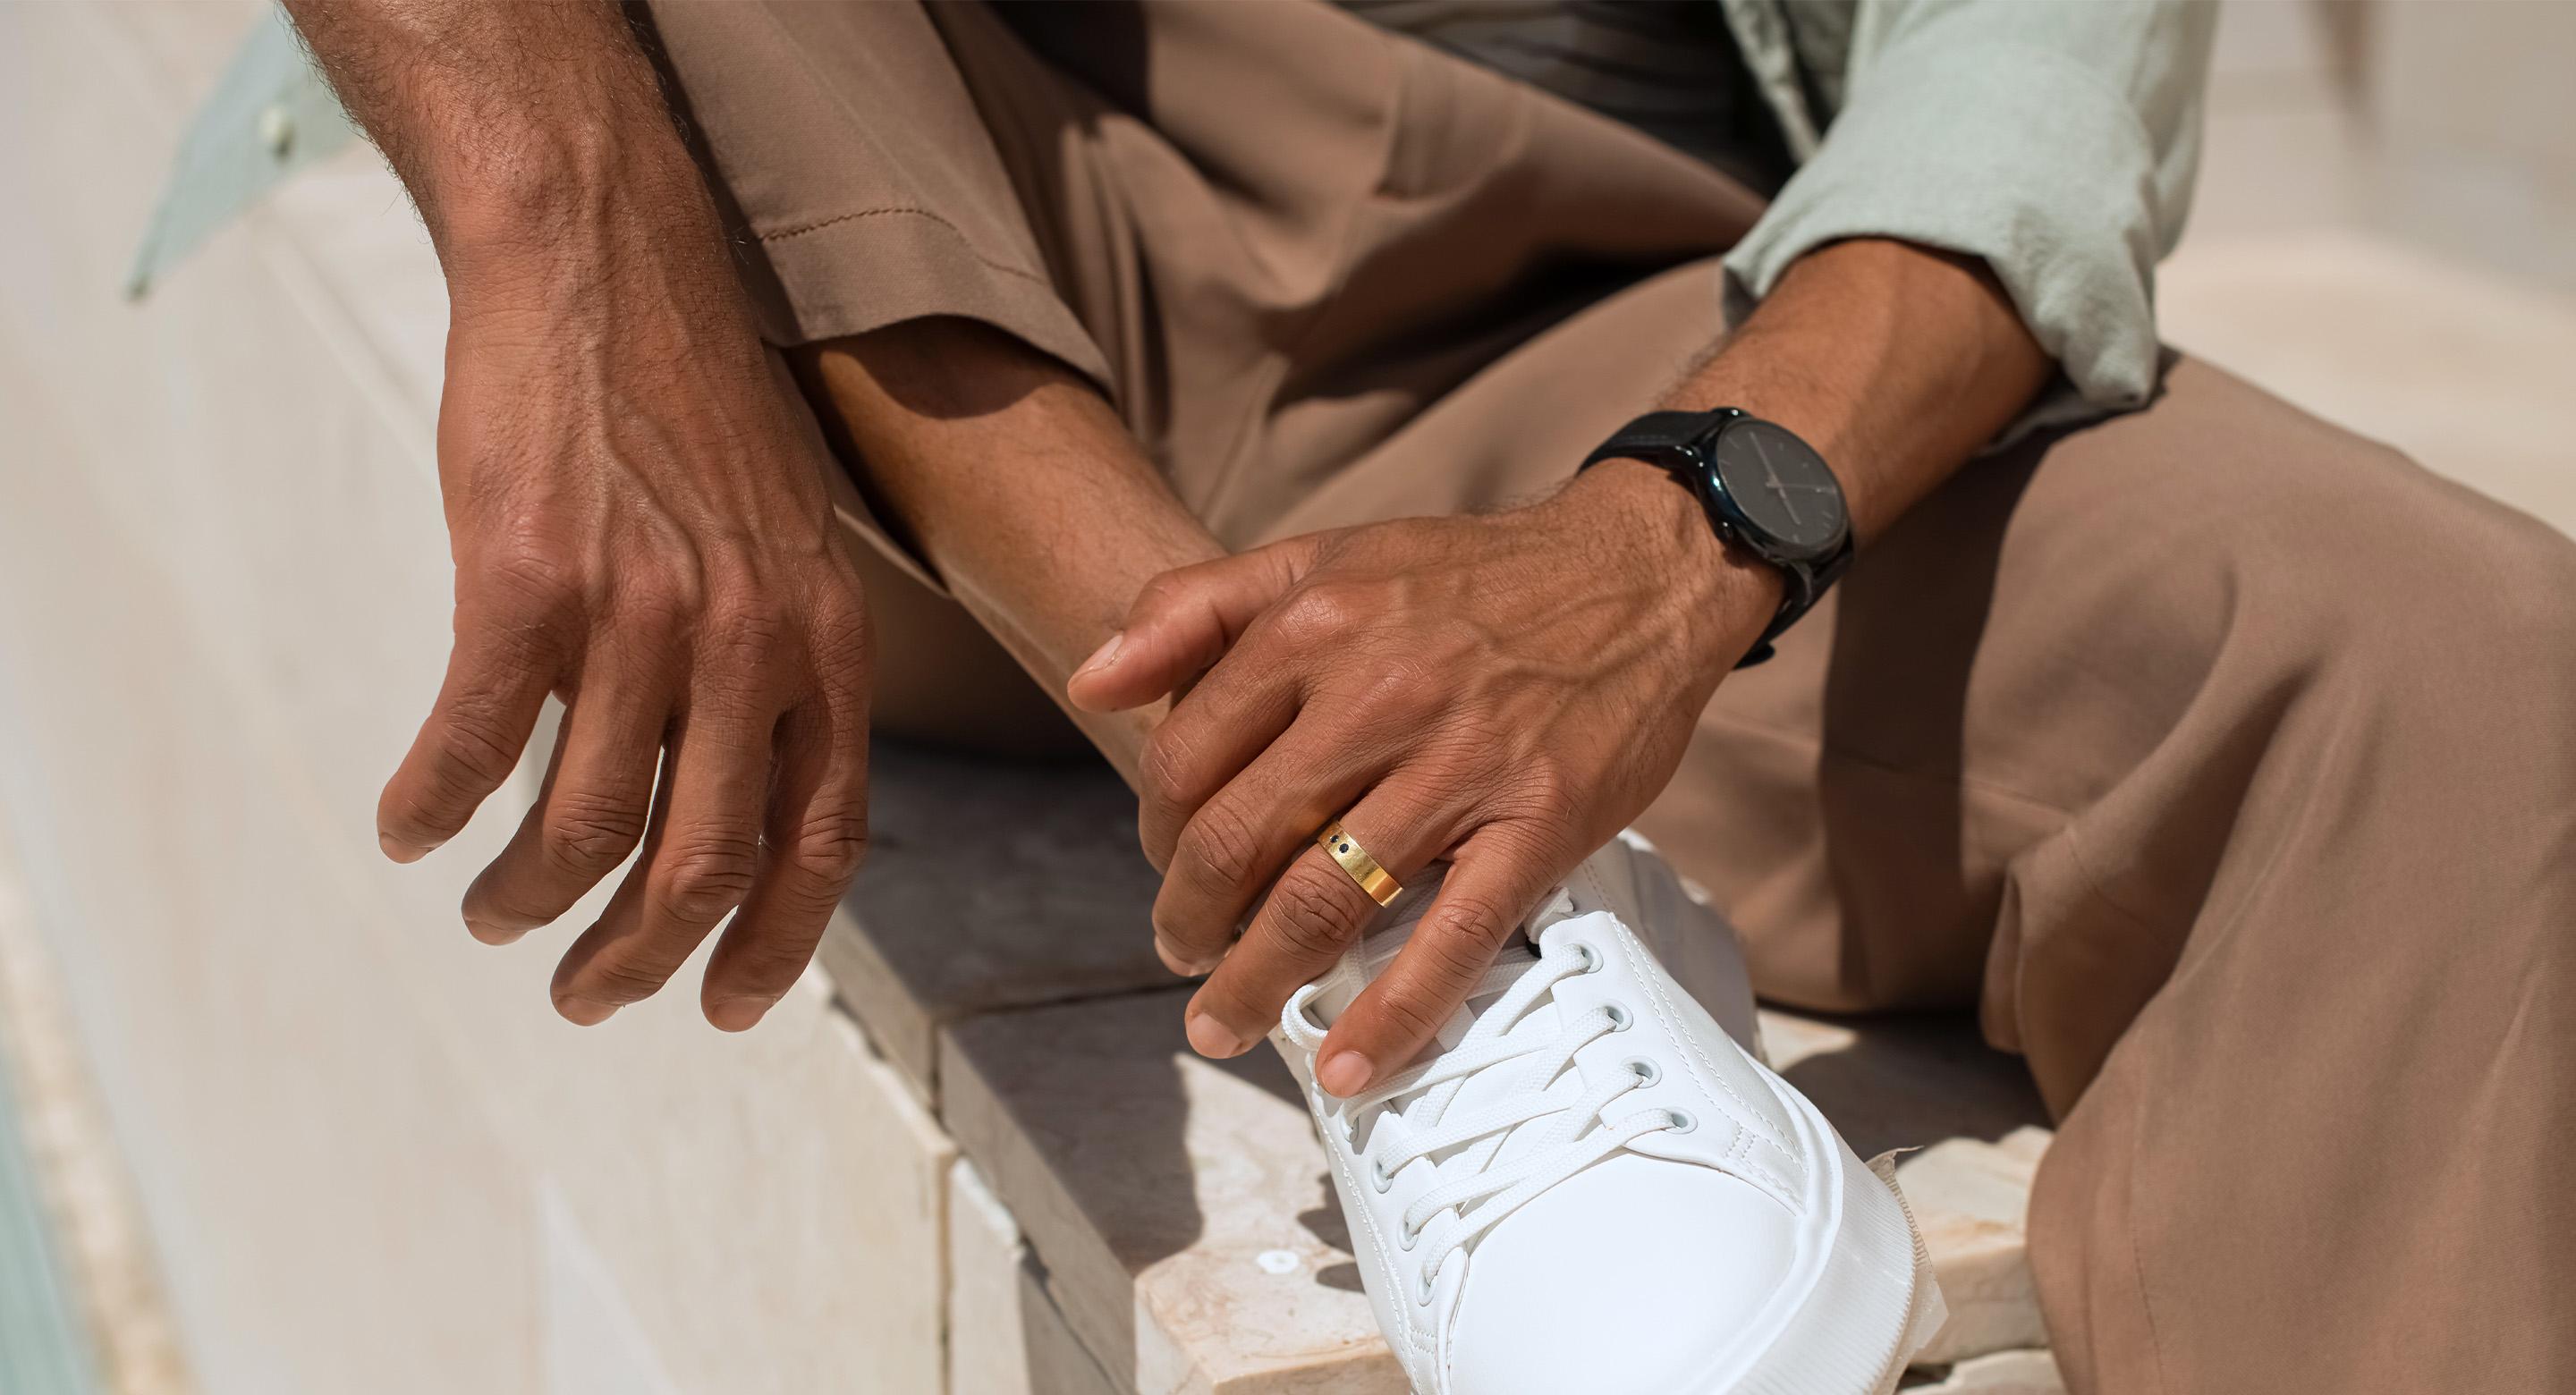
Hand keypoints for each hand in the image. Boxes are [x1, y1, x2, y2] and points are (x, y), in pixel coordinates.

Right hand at [379, 187, 872, 1030]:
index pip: (824, 839)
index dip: (777, 944)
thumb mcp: (791, 542)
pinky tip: (409, 827)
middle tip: (585, 996)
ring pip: (584, 827)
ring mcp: (642, 613)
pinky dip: (432, 807)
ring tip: (493, 915)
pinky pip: (473, 744)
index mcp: (825, 644)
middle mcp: (750, 642)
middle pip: (705, 865)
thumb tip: (744, 801)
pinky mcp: (528, 581)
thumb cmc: (689, 410)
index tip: (723, 1007)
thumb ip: (785, 665)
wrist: (605, 264)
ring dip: (527, 897)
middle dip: (639, 960)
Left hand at [1067, 462, 1779, 1093]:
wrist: (1638, 574)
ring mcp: (1462, 766)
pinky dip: (1394, 1016)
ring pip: (1322, 903)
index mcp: (1315, 627)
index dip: (1154, 833)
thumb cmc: (1470, 578)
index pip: (1186, 760)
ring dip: (1253, 983)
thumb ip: (1194, 608)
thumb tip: (1089, 683)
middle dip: (1187, 920)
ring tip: (1222, 1022)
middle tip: (1182, 952)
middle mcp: (1379, 695)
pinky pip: (1453, 939)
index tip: (1164, 865)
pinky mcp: (1538, 824)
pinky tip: (1346, 1068)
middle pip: (1237, 843)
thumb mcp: (1324, 556)